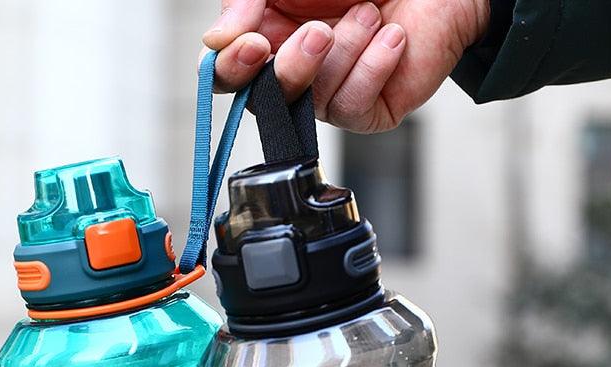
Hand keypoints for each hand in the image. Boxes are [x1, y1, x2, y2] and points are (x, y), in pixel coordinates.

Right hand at [202, 1, 489, 131]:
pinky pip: (352, 106)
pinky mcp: (367, 112)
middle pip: (264, 100)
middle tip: (320, 30)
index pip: (228, 73)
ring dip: (345, 51)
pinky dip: (373, 64)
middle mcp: (295, 74)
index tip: (254, 44)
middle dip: (292, 67)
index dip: (232, 67)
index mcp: (268, 38)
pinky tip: (393, 37)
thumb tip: (217, 40)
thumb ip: (248, 0)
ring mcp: (330, 96)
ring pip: (311, 101)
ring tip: (370, 14)